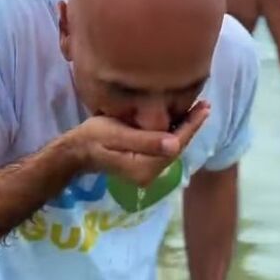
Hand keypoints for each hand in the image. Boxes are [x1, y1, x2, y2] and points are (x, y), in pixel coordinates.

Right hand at [67, 101, 210, 186]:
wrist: (75, 151)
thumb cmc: (92, 138)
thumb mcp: (116, 134)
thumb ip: (145, 140)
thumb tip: (174, 143)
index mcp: (145, 167)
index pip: (175, 144)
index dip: (191, 125)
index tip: (204, 107)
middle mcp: (150, 174)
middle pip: (176, 147)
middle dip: (190, 126)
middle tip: (203, 104)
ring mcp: (146, 172)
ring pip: (171, 148)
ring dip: (182, 129)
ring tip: (194, 109)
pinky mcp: (142, 167)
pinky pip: (162, 149)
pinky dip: (171, 134)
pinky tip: (175, 121)